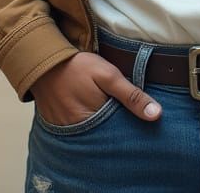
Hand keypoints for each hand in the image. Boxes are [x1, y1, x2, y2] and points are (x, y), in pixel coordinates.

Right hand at [30, 52, 161, 125]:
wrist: (43, 60)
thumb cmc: (78, 66)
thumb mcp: (109, 76)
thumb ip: (132, 95)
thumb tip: (156, 115)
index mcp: (94, 123)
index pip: (119, 136)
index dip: (131, 130)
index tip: (142, 125)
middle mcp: (78, 134)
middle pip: (105, 138)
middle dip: (116, 132)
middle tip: (124, 118)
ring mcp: (66, 132)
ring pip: (91, 136)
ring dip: (101, 129)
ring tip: (108, 115)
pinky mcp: (57, 127)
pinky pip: (76, 133)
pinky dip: (86, 127)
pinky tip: (91, 116)